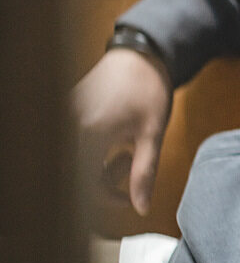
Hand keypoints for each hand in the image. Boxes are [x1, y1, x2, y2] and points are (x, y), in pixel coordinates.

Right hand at [72, 47, 172, 216]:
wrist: (140, 54)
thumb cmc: (149, 90)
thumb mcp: (152, 133)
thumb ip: (144, 172)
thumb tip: (142, 208)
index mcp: (90, 132)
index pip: (87, 184)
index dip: (108, 198)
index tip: (129, 198)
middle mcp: (69, 125)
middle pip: (76, 174)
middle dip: (104, 179)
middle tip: (129, 162)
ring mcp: (63, 116)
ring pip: (72, 160)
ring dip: (97, 166)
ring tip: (126, 148)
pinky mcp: (64, 111)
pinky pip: (71, 145)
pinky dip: (90, 152)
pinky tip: (113, 139)